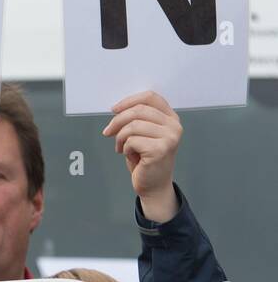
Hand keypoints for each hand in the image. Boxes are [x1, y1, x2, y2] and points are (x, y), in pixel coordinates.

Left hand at [103, 90, 181, 221]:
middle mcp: (174, 126)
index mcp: (170, 117)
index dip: (128, 100)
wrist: (153, 184)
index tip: (114, 109)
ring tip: (121, 147)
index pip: (150, 97)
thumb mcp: (142, 133)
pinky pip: (132, 140)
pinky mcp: (161, 149)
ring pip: (133, 125)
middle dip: (117, 121)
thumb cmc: (145, 158)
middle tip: (108, 132)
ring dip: (120, 137)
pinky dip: (125, 148)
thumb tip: (116, 108)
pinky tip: (129, 155)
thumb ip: (137, 118)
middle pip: (138, 110)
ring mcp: (170, 137)